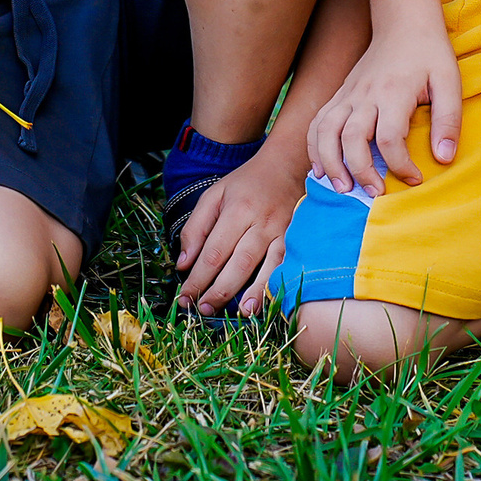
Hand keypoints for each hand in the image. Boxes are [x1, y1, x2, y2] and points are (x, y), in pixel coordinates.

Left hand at [172, 141, 304, 316]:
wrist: (287, 166)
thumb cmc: (246, 184)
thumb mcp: (214, 195)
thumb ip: (195, 228)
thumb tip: (183, 264)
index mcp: (237, 210)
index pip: (214, 251)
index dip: (198, 278)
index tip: (184, 297)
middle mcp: (262, 222)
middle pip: (239, 263)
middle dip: (220, 290)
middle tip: (203, 310)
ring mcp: (284, 231)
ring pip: (268, 267)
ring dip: (253, 293)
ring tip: (239, 314)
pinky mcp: (298, 239)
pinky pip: (288, 266)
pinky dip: (279, 285)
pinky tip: (270, 302)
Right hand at [306, 20, 459, 195]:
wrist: (404, 22)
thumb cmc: (430, 54)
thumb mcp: (450, 81)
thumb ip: (448, 120)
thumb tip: (444, 159)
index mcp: (394, 92)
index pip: (390, 138)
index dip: (400, 165)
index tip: (415, 179)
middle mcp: (366, 94)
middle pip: (352, 138)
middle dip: (361, 170)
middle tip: (375, 193)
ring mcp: (348, 94)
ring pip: (326, 131)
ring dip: (329, 162)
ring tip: (342, 188)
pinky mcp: (339, 94)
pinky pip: (317, 122)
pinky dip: (314, 147)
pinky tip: (320, 169)